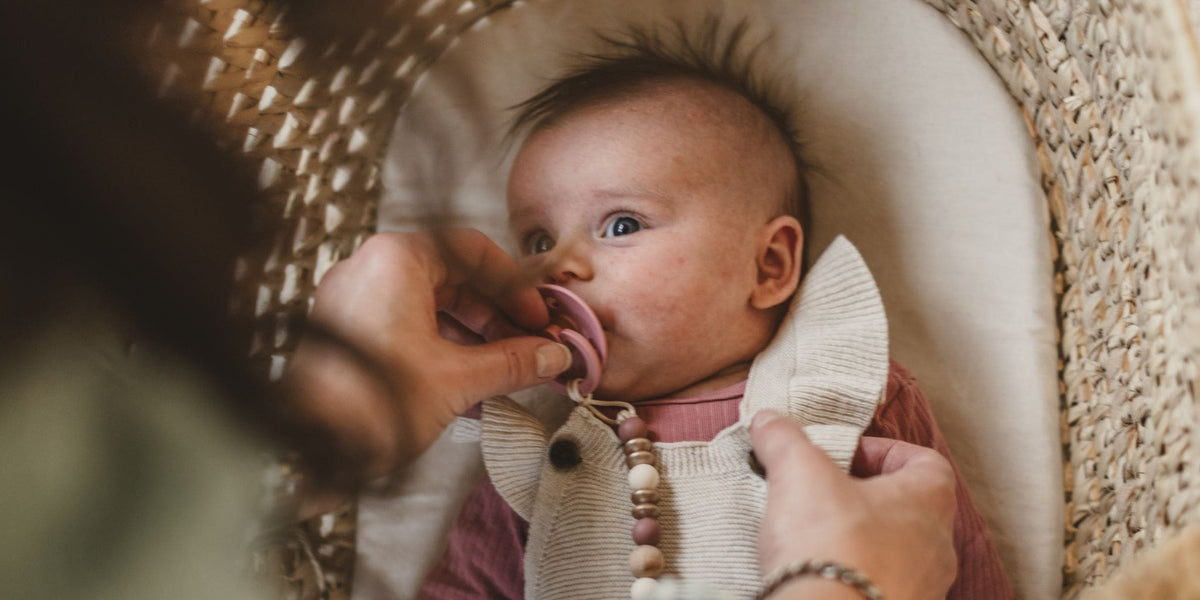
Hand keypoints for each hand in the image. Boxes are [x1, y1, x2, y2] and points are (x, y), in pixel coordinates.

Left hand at [285, 229, 570, 488]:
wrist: (307, 450)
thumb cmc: (369, 406)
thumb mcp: (458, 380)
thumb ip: (512, 362)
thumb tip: (551, 355)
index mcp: (396, 259)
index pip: (474, 251)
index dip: (515, 286)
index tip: (537, 317)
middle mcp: (369, 266)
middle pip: (453, 275)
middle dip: (496, 313)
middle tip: (528, 345)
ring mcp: (352, 296)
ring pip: (430, 300)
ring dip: (473, 331)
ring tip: (504, 366)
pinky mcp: (345, 327)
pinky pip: (405, 320)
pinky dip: (442, 341)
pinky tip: (469, 376)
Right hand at [749, 410, 956, 599]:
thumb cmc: (832, 546)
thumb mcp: (798, 474)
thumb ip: (785, 440)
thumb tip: (768, 421)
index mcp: (928, 501)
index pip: (925, 461)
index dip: (883, 450)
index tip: (842, 455)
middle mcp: (938, 548)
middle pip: (907, 508)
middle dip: (864, 497)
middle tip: (821, 493)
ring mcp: (924, 590)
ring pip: (896, 552)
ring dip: (860, 541)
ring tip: (815, 538)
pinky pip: (881, 589)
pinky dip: (853, 578)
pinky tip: (818, 576)